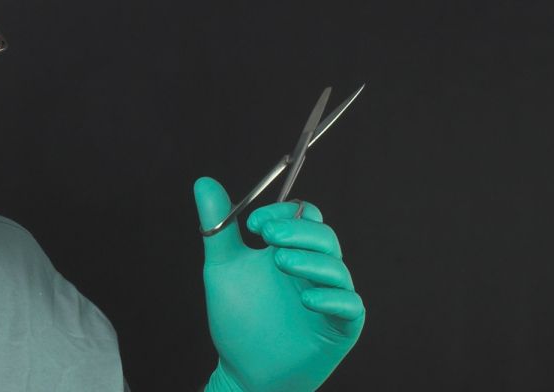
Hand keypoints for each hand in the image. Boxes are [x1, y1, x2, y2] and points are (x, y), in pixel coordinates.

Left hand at [193, 177, 363, 391]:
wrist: (243, 370)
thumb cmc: (238, 320)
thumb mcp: (222, 269)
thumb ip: (218, 227)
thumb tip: (204, 183)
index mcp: (291, 250)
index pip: (302, 216)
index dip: (282, 213)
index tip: (252, 223)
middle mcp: (313, 270)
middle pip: (323, 236)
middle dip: (298, 231)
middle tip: (268, 237)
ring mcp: (329, 297)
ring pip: (336, 267)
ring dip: (310, 260)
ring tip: (279, 262)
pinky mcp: (340, 327)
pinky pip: (349, 306)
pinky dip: (331, 298)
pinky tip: (306, 299)